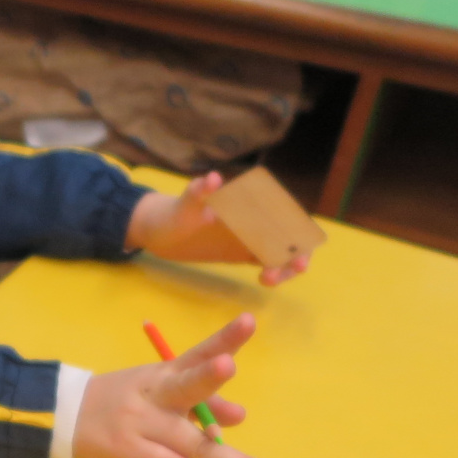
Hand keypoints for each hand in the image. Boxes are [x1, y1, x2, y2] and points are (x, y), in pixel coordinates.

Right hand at [73, 313, 287, 457]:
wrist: (66, 412)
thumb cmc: (122, 399)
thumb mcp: (159, 391)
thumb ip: (202, 402)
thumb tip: (240, 417)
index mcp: (165, 372)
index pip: (198, 352)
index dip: (225, 338)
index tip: (250, 320)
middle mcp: (156, 393)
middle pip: (186, 385)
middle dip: (208, 377)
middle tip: (229, 365)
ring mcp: (142, 423)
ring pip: (191, 442)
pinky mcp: (130, 449)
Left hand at [125, 173, 309, 285]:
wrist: (157, 231)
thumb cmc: (172, 213)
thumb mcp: (184, 205)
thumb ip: (197, 192)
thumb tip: (212, 177)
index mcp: (247, 201)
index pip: (282, 210)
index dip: (298, 224)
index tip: (300, 240)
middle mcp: (254, 218)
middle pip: (289, 233)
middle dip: (300, 248)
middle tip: (296, 266)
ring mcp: (250, 237)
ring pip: (282, 251)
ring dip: (287, 264)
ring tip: (270, 278)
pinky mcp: (242, 252)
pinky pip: (267, 261)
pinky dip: (274, 271)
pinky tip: (266, 280)